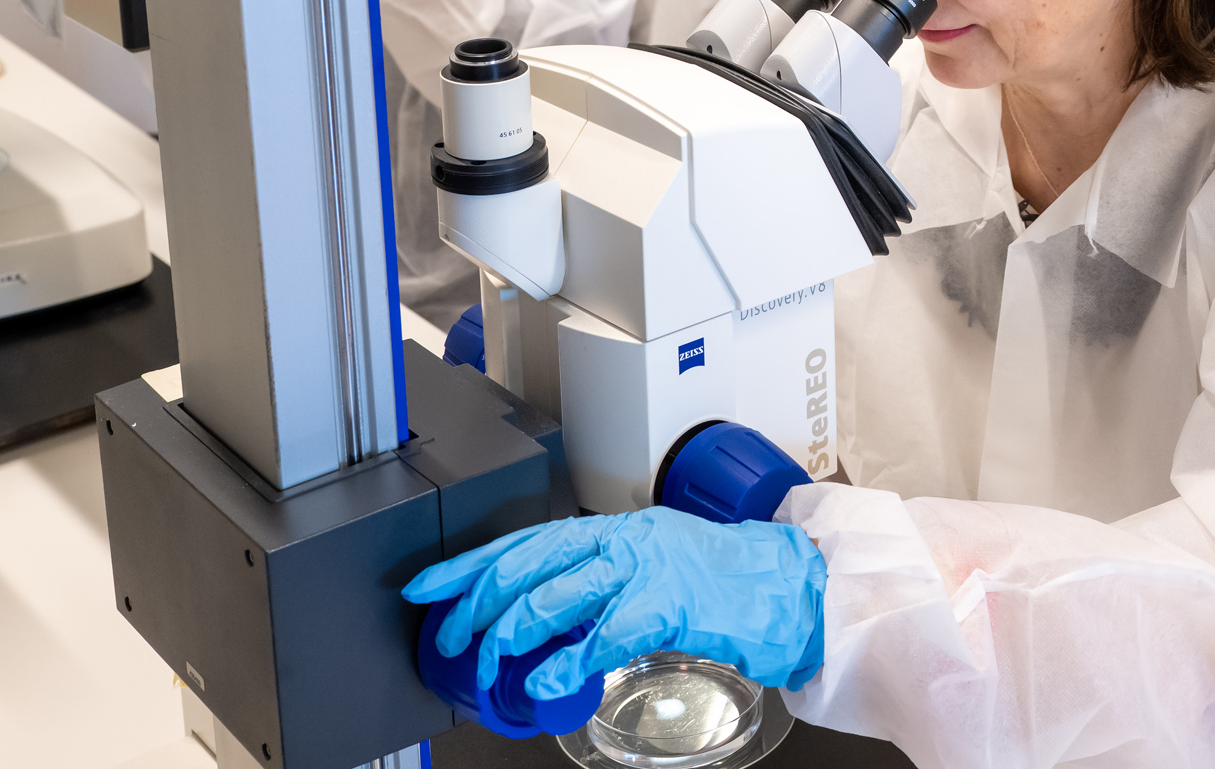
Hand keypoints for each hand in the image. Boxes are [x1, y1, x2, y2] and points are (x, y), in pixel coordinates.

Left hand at [405, 509, 826, 700]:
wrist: (789, 585)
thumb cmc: (723, 581)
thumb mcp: (650, 569)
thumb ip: (599, 590)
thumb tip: (540, 624)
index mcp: (612, 530)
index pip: (522, 539)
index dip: (467, 564)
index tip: (426, 587)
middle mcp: (623, 539)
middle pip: (527, 562)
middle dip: (476, 603)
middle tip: (452, 638)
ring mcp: (646, 567)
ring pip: (555, 592)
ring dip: (511, 636)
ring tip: (491, 667)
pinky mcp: (670, 602)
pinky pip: (605, 632)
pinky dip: (569, 662)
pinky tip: (548, 684)